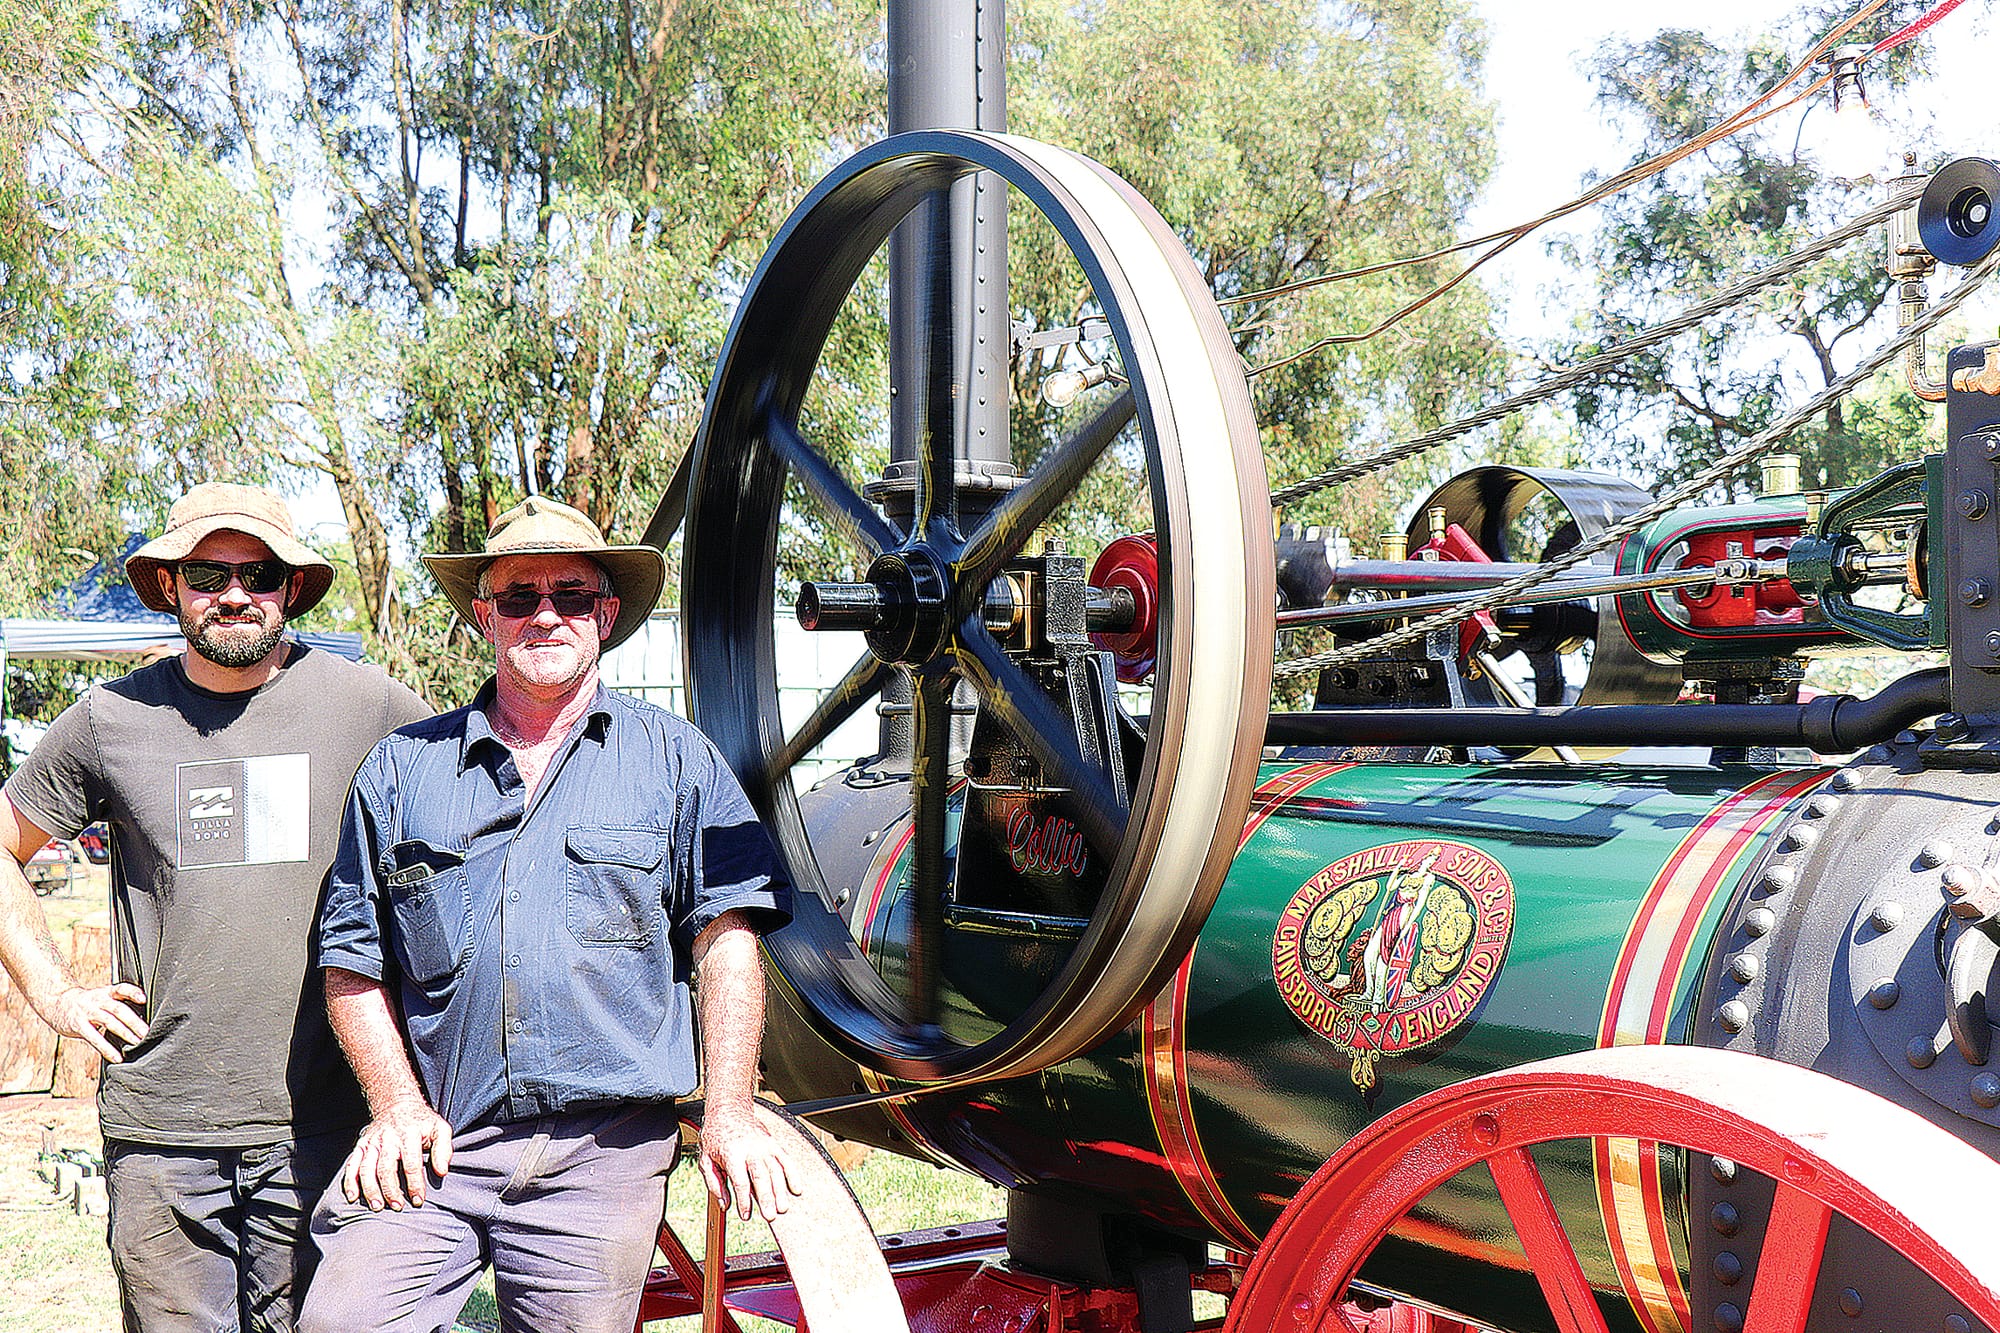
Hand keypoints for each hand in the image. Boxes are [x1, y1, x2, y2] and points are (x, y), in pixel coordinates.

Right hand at [43, 984, 146, 1062]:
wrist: (57, 1003)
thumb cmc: (87, 1004)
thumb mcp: (101, 998)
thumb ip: (117, 1006)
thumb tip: (140, 1023)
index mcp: (106, 993)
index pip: (121, 988)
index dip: (132, 992)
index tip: (143, 999)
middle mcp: (98, 1000)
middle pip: (118, 1009)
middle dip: (134, 1021)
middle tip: (147, 1032)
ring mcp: (87, 1012)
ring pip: (108, 1021)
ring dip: (124, 1033)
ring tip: (136, 1043)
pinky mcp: (78, 1025)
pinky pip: (94, 1037)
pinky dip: (106, 1048)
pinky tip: (116, 1057)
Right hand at [340, 1097, 452, 1211]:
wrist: (398, 1103)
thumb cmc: (422, 1122)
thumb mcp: (440, 1128)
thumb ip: (444, 1149)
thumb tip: (442, 1172)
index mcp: (409, 1134)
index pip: (411, 1163)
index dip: (414, 1184)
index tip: (418, 1200)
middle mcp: (388, 1138)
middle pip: (386, 1168)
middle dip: (391, 1190)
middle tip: (397, 1206)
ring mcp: (372, 1141)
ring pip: (367, 1168)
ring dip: (370, 1189)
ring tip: (377, 1206)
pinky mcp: (361, 1145)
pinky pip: (351, 1165)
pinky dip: (350, 1181)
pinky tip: (353, 1197)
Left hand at [698, 1104, 798, 1222]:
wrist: (728, 1110)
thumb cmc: (716, 1137)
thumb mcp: (706, 1160)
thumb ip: (715, 1184)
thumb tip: (725, 1205)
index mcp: (731, 1154)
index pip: (740, 1181)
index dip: (744, 1200)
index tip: (746, 1215)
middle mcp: (750, 1149)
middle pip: (761, 1176)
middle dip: (766, 1198)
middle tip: (771, 1216)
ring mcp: (764, 1145)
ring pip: (776, 1170)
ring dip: (781, 1190)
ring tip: (783, 1208)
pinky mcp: (773, 1143)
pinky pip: (786, 1159)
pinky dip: (793, 1174)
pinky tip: (796, 1189)